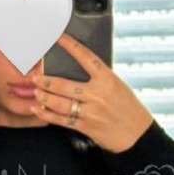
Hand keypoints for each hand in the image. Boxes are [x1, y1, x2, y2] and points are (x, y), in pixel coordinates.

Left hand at [30, 31, 155, 153]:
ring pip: (60, 103)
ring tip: (36, 92)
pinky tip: (38, 109)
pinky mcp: (86, 126)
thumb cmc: (128, 108)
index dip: (70, 46)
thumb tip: (76, 69)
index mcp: (108, 79)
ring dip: (44, 97)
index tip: (58, 37)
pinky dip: (47, 114)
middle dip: (46, 81)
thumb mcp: (118, 87)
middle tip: (35, 77)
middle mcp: (98, 94)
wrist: (138, 136)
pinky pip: (62, 120)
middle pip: (64, 85)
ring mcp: (91, 112)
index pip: (86, 57)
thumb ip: (99, 79)